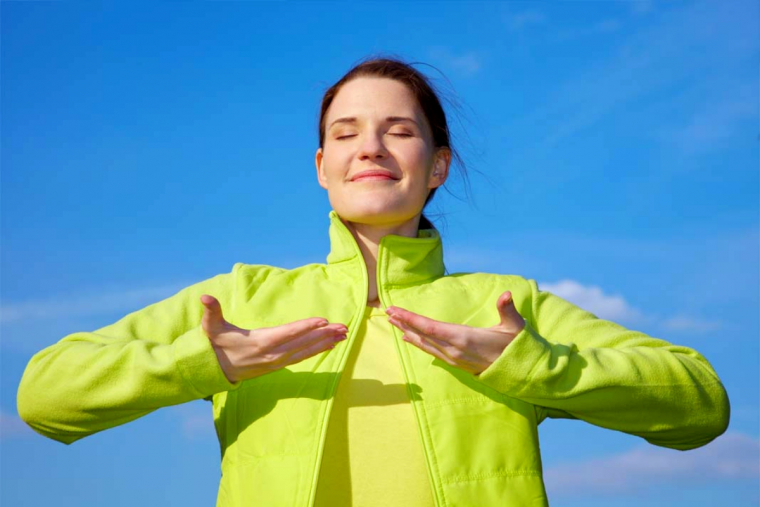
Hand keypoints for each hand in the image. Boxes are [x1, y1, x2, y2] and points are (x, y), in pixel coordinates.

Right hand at [200, 294, 347, 382]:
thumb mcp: (211, 327)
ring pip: (306, 351)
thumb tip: (204, 297)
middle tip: (344, 327)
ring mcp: (277, 361)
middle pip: (303, 343)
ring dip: (326, 343)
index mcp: (260, 342)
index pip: (288, 333)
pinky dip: (318, 350)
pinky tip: (331, 345)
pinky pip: (303, 357)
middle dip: (325, 334)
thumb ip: (212, 311)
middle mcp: (273, 353)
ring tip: (344, 335)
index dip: (306, 326)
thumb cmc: (217, 345)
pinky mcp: (279, 365)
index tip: (323, 321)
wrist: (215, 370)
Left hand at [386, 291, 524, 375]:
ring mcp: (454, 358)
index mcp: (464, 338)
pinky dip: (418, 342)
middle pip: (423, 335)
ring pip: (425, 344)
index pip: (430, 327)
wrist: (520, 372)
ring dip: (408, 332)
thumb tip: (507, 294)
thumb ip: (508, 309)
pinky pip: (431, 351)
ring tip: (393, 322)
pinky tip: (409, 338)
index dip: (411, 319)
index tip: (395, 310)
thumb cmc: (516, 346)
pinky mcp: (455, 363)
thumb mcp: (515, 326)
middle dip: (404, 322)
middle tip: (387, 311)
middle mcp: (454, 349)